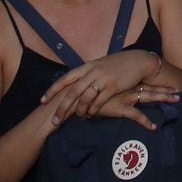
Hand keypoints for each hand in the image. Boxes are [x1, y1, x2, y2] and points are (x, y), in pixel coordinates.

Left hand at [42, 49, 158, 123]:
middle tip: (55, 120)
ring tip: (78, 117)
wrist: (138, 61)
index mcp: (87, 66)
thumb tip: (74, 84)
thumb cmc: (118, 65)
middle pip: (72, 92)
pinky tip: (91, 114)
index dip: (53, 89)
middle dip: (62, 107)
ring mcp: (103, 79)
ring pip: (85, 99)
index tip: (43, 100)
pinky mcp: (113, 86)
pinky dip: (93, 110)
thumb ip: (87, 74)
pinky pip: (99, 102)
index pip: (66, 78)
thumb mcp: (100, 65)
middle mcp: (93, 71)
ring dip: (80, 111)